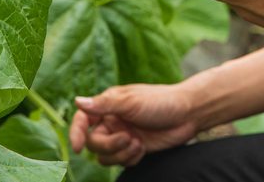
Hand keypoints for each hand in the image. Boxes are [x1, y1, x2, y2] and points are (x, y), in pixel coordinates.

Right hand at [68, 83, 198, 165]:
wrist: (188, 114)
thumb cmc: (160, 101)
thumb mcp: (131, 101)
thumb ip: (104, 104)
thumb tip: (77, 100)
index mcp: (108, 106)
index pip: (83, 120)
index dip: (75, 133)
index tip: (77, 148)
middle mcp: (113, 121)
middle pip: (94, 143)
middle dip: (109, 145)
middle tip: (127, 139)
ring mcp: (123, 136)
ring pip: (106, 156)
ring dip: (120, 154)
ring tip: (138, 144)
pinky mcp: (134, 149)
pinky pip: (122, 162)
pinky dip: (131, 159)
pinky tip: (143, 148)